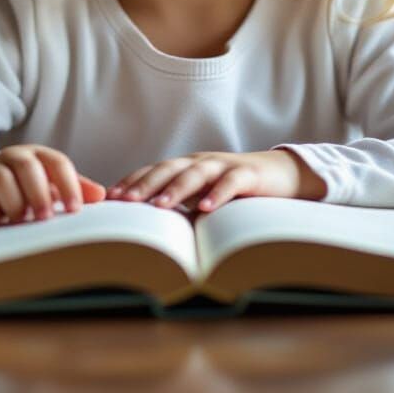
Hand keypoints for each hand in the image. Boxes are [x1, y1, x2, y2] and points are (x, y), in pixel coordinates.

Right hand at [0, 145, 106, 223]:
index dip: (69, 185)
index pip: (58, 163)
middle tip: (45, 218)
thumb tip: (102, 195)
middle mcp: (14, 157)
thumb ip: (74, 187)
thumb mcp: (47, 182)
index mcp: (38, 155)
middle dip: (38, 194)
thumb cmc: (19, 183)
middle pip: (27, 168)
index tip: (75, 209)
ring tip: (21, 220)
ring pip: (1, 179)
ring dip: (14, 203)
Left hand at [105, 149, 327, 212]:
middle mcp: (201, 162)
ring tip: (159, 205)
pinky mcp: (249, 174)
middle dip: (145, 184)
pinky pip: (231, 182)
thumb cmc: (236, 190)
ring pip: (195, 173)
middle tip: (125, 201)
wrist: (282, 174)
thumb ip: (181, 206)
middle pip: (168, 169)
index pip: (154, 171)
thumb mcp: (204, 197)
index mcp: (187, 166)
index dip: (133, 181)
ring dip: (176, 189)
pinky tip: (206, 208)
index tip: (111, 198)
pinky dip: (218, 193)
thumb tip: (148, 231)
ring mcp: (224, 165)